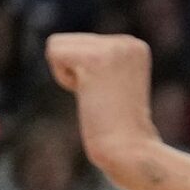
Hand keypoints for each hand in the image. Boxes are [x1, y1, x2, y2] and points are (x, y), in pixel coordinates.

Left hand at [45, 34, 159, 180]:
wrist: (129, 148)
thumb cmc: (118, 126)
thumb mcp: (111, 84)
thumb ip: (97, 64)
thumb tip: (71, 58)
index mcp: (135, 46)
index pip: (80, 42)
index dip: (82, 73)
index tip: (108, 93)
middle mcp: (128, 41)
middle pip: (66, 41)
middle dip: (73, 72)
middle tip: (101, 97)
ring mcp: (116, 48)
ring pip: (57, 44)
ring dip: (67, 75)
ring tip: (96, 95)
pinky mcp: (98, 58)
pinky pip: (54, 53)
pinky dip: (63, 77)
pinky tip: (89, 93)